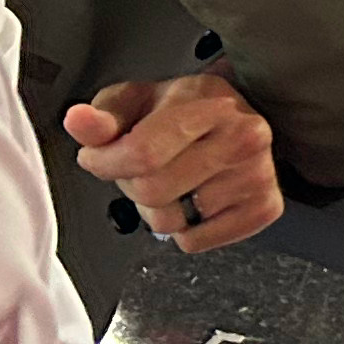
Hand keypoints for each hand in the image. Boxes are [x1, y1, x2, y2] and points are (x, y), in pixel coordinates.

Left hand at [67, 71, 281, 252]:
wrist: (234, 119)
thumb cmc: (181, 112)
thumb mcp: (135, 101)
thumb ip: (102, 116)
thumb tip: (78, 121)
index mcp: (209, 104)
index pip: (144, 153)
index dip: (106, 164)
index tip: (97, 159)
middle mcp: (244, 137)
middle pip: (153, 192)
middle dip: (132, 186)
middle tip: (142, 169)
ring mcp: (258, 175)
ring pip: (172, 222)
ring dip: (158, 209)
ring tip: (172, 181)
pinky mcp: (265, 208)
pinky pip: (194, 242)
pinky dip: (184, 228)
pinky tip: (195, 198)